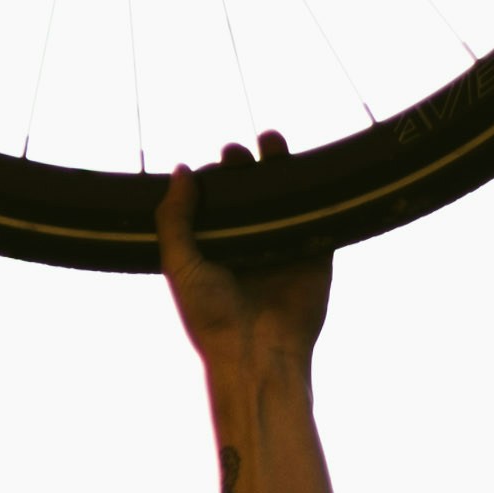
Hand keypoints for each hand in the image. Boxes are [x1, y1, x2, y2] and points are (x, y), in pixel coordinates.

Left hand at [157, 132, 328, 355]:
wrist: (256, 353)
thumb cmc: (210, 315)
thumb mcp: (180, 263)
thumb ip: (175, 218)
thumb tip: (183, 169)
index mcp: (217, 247)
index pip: (218, 201)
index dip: (217, 178)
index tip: (215, 161)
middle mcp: (251, 244)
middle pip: (253, 194)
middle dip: (245, 168)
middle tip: (236, 152)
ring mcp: (285, 248)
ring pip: (286, 199)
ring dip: (281, 168)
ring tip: (272, 138)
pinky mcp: (315, 257)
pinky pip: (318, 219)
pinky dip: (318, 194)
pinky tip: (312, 168)